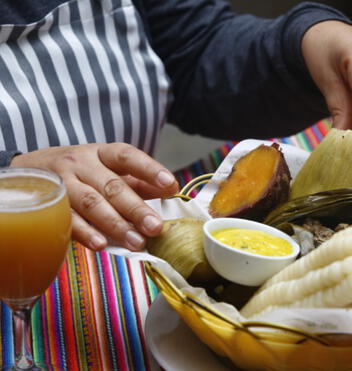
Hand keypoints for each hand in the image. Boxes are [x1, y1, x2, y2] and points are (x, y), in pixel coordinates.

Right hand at [10, 143, 178, 250]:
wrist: (27, 171)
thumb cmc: (81, 172)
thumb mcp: (108, 169)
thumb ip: (138, 181)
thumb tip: (171, 190)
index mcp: (102, 153)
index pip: (127, 156)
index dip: (149, 169)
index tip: (170, 184)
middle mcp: (82, 164)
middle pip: (112, 186)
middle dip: (136, 208)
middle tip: (156, 227)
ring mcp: (63, 183)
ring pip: (91, 204)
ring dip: (115, 225)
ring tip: (136, 242)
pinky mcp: (49, 205)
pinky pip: (68, 219)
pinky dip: (85, 233)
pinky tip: (102, 245)